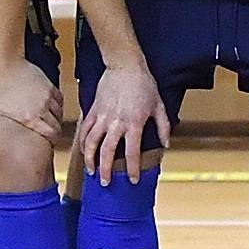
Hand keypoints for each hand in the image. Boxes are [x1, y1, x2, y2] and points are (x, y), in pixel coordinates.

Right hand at [76, 63, 164, 181]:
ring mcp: (102, 117)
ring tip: (92, 171)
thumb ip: (164, 126)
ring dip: (90, 159)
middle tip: (105, 183)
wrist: (125, 66)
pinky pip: (85, 130)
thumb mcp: (159, 105)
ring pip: (91, 143)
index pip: (132, 153)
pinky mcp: (93, 110)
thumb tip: (166, 144)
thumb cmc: (144, 84)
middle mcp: (116, 123)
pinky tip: (84, 152)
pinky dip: (82, 143)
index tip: (132, 180)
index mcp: (135, 123)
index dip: (131, 169)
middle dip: (106, 170)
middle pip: (107, 152)